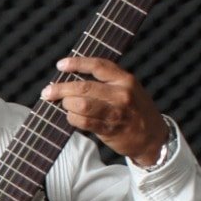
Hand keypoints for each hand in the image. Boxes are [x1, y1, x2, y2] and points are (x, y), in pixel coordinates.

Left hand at [41, 55, 168, 164]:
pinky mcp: (110, 130)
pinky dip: (73, 119)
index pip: (97, 66)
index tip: (60, 65)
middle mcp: (121, 94)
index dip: (76, 63)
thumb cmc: (136, 110)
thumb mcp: (129, 88)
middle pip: (84, 87)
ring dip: (67, 105)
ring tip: (63, 105)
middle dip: (61, 89)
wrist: (153, 137)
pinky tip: (70, 117)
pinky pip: (84, 122)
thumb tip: (73, 77)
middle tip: (48, 91)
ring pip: (82, 105)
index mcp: (125, 79)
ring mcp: (116, 113)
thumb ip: (107, 81)